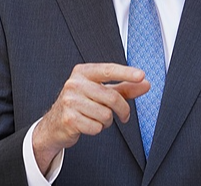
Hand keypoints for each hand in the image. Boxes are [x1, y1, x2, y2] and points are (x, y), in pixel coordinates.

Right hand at [32, 63, 149, 172]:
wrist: (54, 124)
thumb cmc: (80, 104)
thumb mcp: (101, 92)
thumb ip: (124, 88)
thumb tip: (145, 84)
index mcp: (82, 72)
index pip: (108, 70)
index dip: (126, 73)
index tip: (141, 75)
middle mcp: (74, 83)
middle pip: (111, 97)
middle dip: (122, 109)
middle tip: (124, 115)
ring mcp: (70, 101)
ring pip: (105, 114)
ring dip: (106, 121)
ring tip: (97, 118)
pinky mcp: (69, 119)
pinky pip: (96, 127)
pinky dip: (97, 129)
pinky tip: (88, 125)